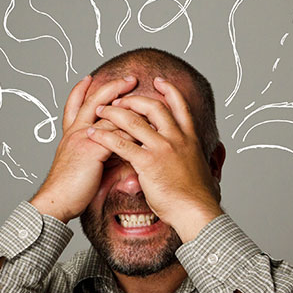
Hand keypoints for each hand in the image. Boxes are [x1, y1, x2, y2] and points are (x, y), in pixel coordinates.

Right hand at [30, 74, 138, 222]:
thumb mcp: (84, 166)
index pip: (74, 105)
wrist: (56, 200)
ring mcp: (83, 138)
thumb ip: (102, 155)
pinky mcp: (91, 149)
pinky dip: (131, 131)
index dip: (80, 91)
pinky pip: (116, 135)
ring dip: (130, 107)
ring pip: (109, 115)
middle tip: (130, 78)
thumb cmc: (70, 189)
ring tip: (147, 101)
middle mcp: (76, 132)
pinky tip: (145, 129)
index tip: (88, 78)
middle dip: (113, 87)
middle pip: (94, 101)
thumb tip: (123, 155)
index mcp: (71, 134)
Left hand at [87, 77, 224, 241]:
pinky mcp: (148, 162)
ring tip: (99, 111)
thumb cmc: (196, 197)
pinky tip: (93, 135)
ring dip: (112, 113)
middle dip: (132, 99)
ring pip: (133, 120)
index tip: (158, 81)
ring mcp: (162, 148)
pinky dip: (104, 137)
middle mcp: (177, 138)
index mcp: (189, 138)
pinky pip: (121, 143)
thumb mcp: (200, 169)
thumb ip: (193, 158)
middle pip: (153, 106)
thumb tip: (196, 161)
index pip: (180, 105)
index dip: (169, 90)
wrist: (196, 211)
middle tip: (118, 99)